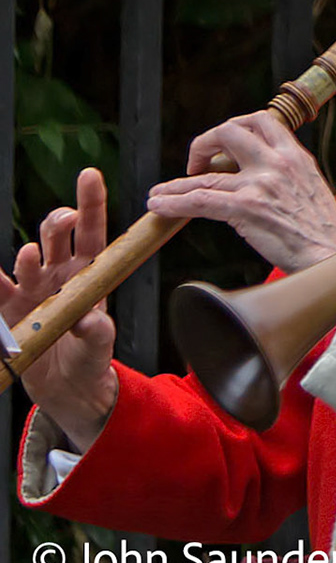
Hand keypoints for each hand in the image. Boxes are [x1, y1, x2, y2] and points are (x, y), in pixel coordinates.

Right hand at [0, 170, 119, 448]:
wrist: (67, 388)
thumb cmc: (90, 358)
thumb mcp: (100, 345)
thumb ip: (96, 332)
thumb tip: (88, 319)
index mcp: (89, 273)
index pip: (93, 232)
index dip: (92, 203)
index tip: (89, 174)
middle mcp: (59, 274)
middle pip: (58, 237)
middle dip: (59, 222)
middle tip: (64, 219)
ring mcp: (32, 289)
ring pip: (27, 259)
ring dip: (28, 256)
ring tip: (31, 256)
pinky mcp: (9, 309)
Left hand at [149, 113, 335, 272]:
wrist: (334, 255)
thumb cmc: (325, 232)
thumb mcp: (311, 189)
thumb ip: (286, 176)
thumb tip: (259, 181)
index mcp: (296, 156)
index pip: (261, 121)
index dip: (235, 127)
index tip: (225, 147)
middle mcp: (278, 163)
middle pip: (229, 131)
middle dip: (203, 144)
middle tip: (196, 165)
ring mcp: (261, 185)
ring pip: (206, 176)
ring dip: (176, 185)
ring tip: (158, 193)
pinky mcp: (247, 209)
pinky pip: (200, 201)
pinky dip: (174, 202)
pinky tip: (160, 207)